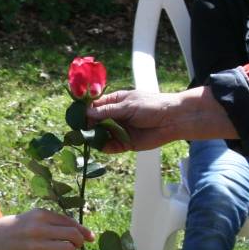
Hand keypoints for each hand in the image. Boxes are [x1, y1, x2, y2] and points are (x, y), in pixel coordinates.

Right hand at [0, 208, 93, 249]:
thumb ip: (54, 222)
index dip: (83, 230)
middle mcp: (40, 228)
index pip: (70, 222)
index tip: (90, 236)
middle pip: (73, 236)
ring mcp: (37, 245)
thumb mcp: (33, 217)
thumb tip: (80, 232)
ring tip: (64, 249)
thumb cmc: (15, 227)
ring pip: (67, 249)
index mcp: (41, 214)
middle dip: (79, 241)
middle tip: (78, 244)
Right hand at [85, 86, 236, 152]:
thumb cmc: (152, 106)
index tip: (76, 117)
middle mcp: (115, 116)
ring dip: (94, 137)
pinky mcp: (126, 143)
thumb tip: (87, 113)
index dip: (85, 111)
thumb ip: (107, 111)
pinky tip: (100, 146)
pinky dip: (105, 147)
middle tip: (78, 131)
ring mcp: (120, 130)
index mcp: (115, 102)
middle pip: (95, 122)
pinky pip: (111, 146)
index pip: (95, 106)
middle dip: (87, 126)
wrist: (173, 120)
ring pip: (101, 135)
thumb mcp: (127, 106)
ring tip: (86, 139)